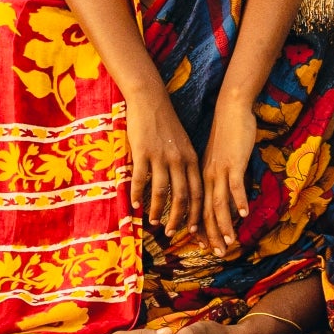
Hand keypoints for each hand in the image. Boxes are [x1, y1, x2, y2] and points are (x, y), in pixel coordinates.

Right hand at [127, 96, 203, 240]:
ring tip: (154, 221)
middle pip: (182, 196)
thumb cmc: (166, 123)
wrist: (151, 100)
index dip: (196, 213)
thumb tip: (184, 186)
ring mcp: (161, 156)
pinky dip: (137, 194)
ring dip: (158, 210)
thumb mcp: (182, 144)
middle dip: (178, 218)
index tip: (193, 229)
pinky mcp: (143, 152)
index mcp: (191, 158)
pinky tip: (134, 204)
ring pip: (162, 191)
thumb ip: (184, 164)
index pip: (198, 192)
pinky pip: (140, 179)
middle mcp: (179, 159)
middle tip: (172, 233)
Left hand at [200, 97, 257, 252]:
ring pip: (218, 203)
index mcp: (202, 176)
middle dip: (211, 234)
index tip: (203, 246)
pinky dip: (239, 201)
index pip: (199, 208)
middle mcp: (208, 177)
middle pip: (207, 211)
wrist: (230, 109)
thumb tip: (223, 194)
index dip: (201, 228)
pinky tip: (244, 214)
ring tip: (229, 242)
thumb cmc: (226, 134)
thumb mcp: (217, 159)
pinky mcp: (233, 162)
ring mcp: (220, 170)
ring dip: (224, 224)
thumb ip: (218, 177)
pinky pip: (235, 185)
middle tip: (216, 253)